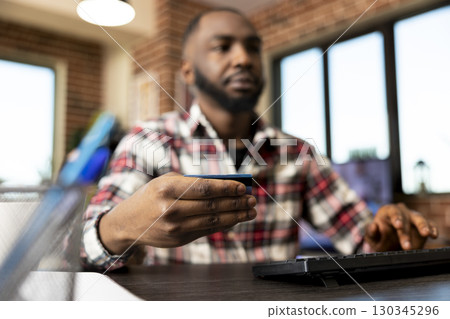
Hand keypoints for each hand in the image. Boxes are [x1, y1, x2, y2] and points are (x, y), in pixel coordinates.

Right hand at [99, 172, 256, 253]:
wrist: (128, 223)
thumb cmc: (151, 196)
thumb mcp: (166, 181)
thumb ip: (192, 183)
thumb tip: (224, 187)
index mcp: (168, 188)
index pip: (204, 188)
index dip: (227, 188)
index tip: (242, 187)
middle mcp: (171, 208)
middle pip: (212, 205)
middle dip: (236, 202)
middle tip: (252, 199)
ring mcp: (175, 227)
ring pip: (213, 220)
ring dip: (236, 215)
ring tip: (250, 211)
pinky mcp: (178, 239)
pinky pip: (207, 230)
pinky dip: (224, 224)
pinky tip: (235, 219)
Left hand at [364, 203, 437, 251]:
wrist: (389, 245)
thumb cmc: (380, 238)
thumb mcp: (372, 238)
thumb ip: (371, 232)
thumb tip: (374, 226)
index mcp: (387, 211)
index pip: (392, 211)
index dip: (396, 218)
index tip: (398, 226)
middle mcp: (402, 211)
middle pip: (406, 217)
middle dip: (407, 232)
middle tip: (407, 246)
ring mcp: (413, 217)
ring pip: (419, 219)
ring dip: (423, 227)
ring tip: (427, 234)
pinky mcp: (424, 225)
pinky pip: (430, 224)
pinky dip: (432, 229)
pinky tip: (433, 235)